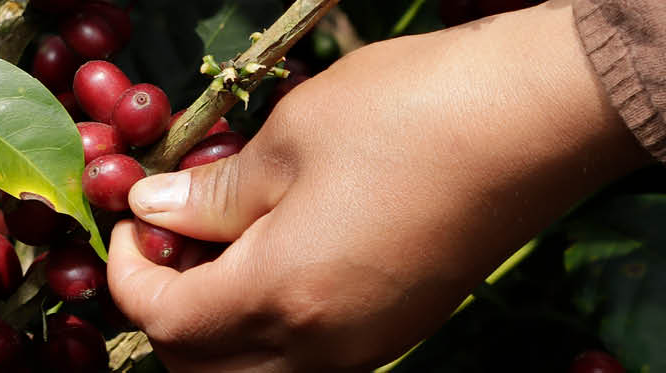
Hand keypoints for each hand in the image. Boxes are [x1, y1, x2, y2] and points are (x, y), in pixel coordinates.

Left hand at [106, 2, 650, 370]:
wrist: (539, 121)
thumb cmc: (411, 113)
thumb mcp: (289, 138)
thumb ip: (211, 193)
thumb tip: (153, 211)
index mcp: (282, 296)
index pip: (164, 320)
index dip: (125, 273)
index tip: (126, 221)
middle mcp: (322, 346)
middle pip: (200, 369)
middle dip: (165, 310)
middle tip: (165, 237)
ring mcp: (368, 347)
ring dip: (216, 327)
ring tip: (219, 245)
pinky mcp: (400, 331)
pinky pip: (307, 358)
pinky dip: (268, 326)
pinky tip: (273, 255)